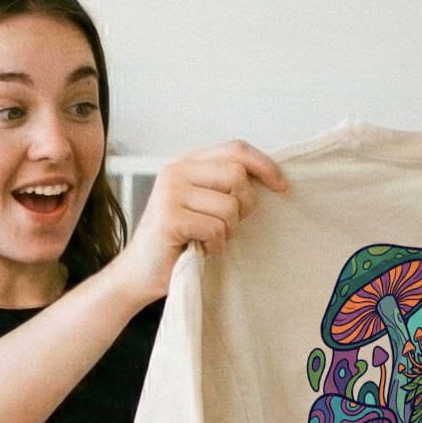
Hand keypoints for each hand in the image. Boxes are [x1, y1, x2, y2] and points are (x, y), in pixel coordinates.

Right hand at [103, 141, 288, 303]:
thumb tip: (270, 179)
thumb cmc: (178, 240)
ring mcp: (170, 193)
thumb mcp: (203, 204)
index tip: (282, 186)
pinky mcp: (169, 218)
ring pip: (229, 206)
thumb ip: (226, 185)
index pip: (235, 149)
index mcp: (187, 163)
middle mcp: (176, 171)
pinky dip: (215, 245)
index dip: (264, 165)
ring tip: (207, 238)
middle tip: (229, 224)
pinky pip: (215, 228)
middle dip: (244, 205)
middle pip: (236, 175)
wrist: (140, 272)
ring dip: (227, 231)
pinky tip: (200, 249)